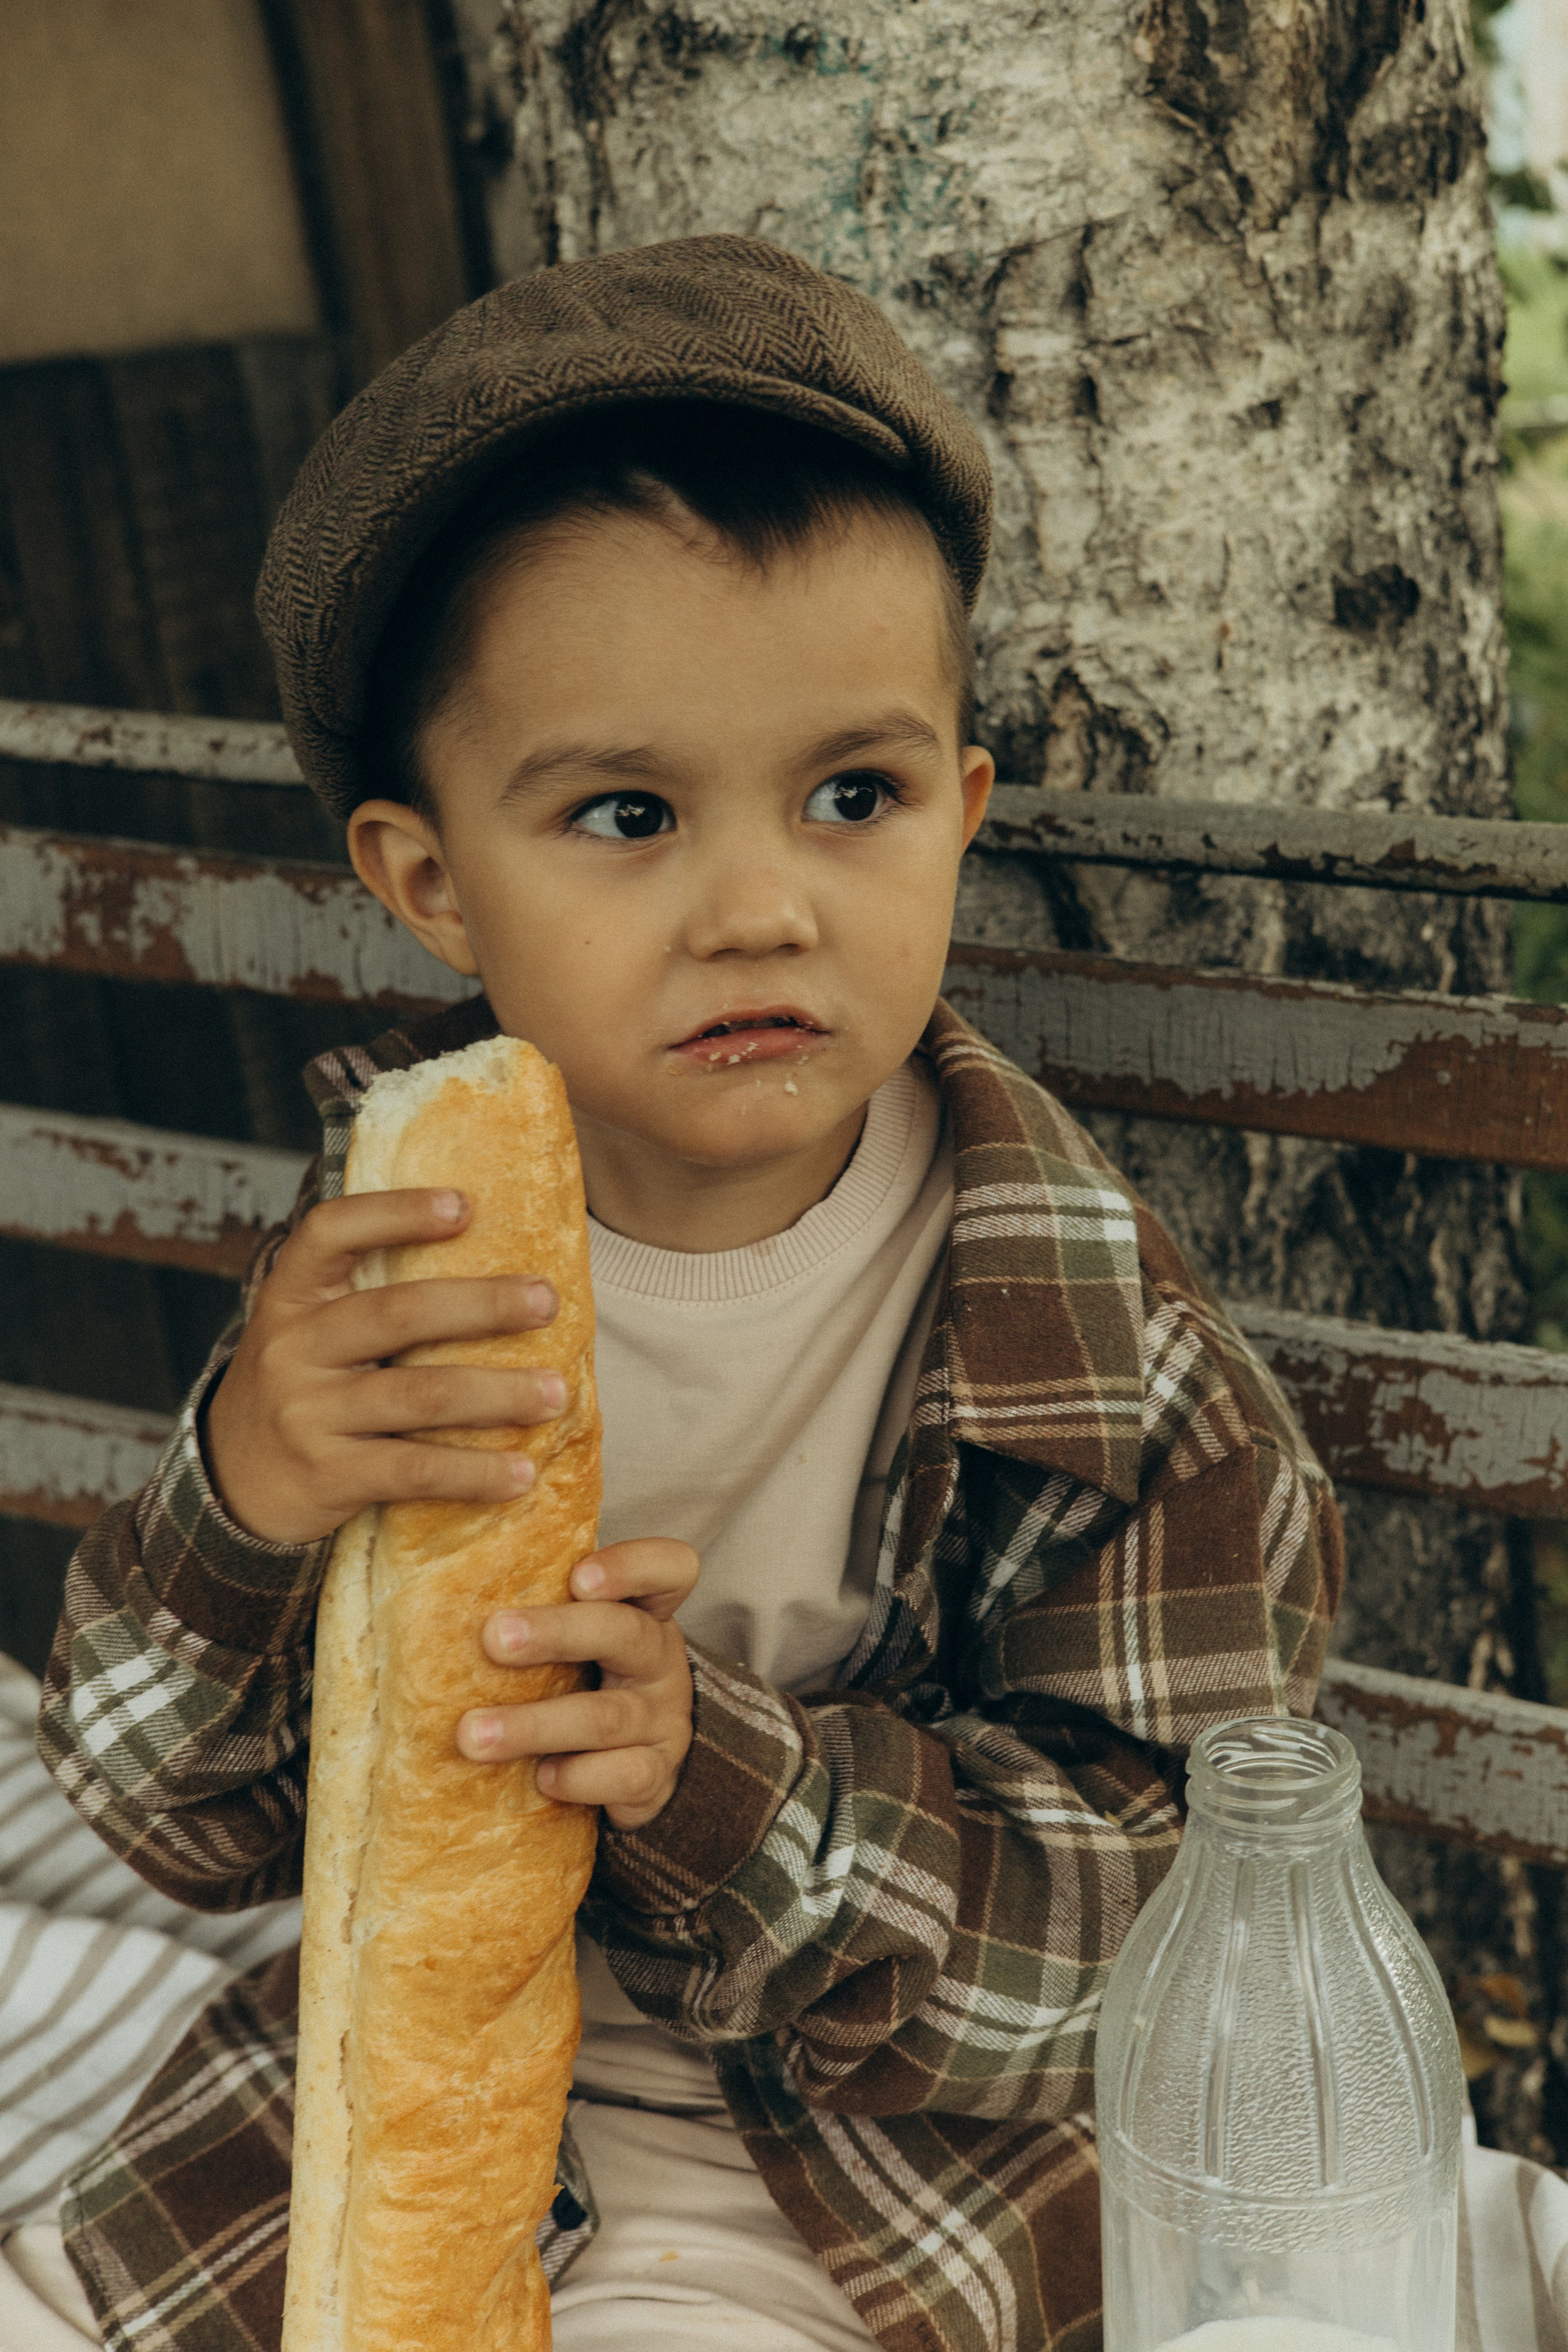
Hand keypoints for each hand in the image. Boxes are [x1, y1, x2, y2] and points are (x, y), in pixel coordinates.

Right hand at [205, 1189, 566, 1545]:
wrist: (232, 1484)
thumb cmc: (304, 1389)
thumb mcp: (312, 1331)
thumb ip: (372, 1298)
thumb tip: (495, 1265)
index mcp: (291, 1296)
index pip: (331, 1232)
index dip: (395, 1212)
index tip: (464, 1205)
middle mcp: (293, 1347)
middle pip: (397, 1313)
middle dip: (482, 1304)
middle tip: (547, 1301)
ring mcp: (307, 1412)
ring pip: (419, 1395)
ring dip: (498, 1394)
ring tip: (557, 1393)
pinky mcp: (327, 1474)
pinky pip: (414, 1469)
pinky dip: (474, 1471)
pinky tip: (522, 1472)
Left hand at [456, 1539, 698, 1830]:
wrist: (623, 1768)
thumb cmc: (577, 1681)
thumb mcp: (569, 1639)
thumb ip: (527, 1608)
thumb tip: (428, 1585)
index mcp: (643, 1610)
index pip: (666, 1569)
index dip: (631, 1566)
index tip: (578, 1576)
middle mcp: (659, 1659)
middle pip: (624, 1632)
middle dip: (557, 1633)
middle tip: (493, 1638)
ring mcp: (663, 1720)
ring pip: (608, 1716)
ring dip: (537, 1724)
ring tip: (474, 1735)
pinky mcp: (656, 1776)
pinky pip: (625, 1777)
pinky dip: (580, 1778)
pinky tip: (542, 1778)